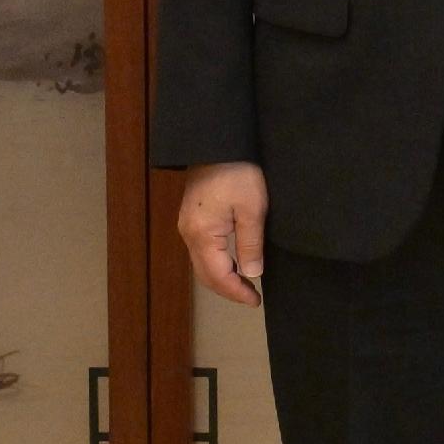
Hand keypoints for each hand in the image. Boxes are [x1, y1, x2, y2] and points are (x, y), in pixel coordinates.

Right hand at [177, 162, 267, 305]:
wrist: (217, 143)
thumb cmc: (238, 172)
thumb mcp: (252, 209)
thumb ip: (250, 244)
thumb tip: (252, 274)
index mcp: (202, 234)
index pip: (218, 276)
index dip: (236, 292)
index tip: (255, 301)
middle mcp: (188, 234)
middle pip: (205, 274)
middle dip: (228, 289)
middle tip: (252, 297)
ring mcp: (187, 225)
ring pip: (202, 264)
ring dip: (222, 277)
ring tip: (246, 284)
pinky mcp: (192, 217)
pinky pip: (202, 250)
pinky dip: (217, 263)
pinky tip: (233, 263)